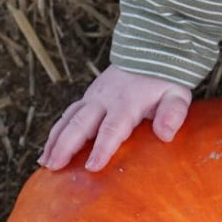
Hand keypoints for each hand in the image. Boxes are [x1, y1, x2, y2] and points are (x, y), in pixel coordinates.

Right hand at [39, 66, 191, 170]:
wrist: (150, 53)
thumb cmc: (165, 81)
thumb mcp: (177, 95)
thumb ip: (173, 114)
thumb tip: (165, 135)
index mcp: (127, 104)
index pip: (112, 128)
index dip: (102, 148)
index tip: (92, 167)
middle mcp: (104, 101)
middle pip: (80, 125)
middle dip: (66, 146)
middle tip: (55, 168)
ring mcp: (92, 98)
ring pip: (68, 120)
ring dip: (54, 141)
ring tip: (45, 163)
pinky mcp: (87, 99)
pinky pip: (67, 116)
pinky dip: (55, 134)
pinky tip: (47, 152)